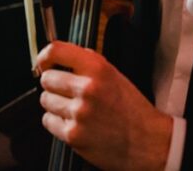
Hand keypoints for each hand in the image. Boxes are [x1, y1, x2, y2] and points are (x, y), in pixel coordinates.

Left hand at [37, 41, 172, 170]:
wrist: (148, 142)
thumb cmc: (131, 108)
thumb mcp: (113, 74)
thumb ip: (85, 63)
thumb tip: (56, 58)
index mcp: (97, 68)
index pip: (56, 50)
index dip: (45, 57)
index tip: (44, 63)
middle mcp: (87, 88)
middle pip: (46, 79)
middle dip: (53, 85)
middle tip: (66, 92)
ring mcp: (79, 112)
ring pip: (45, 100)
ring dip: (55, 104)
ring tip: (75, 109)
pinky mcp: (73, 135)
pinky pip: (48, 121)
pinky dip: (57, 122)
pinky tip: (75, 123)